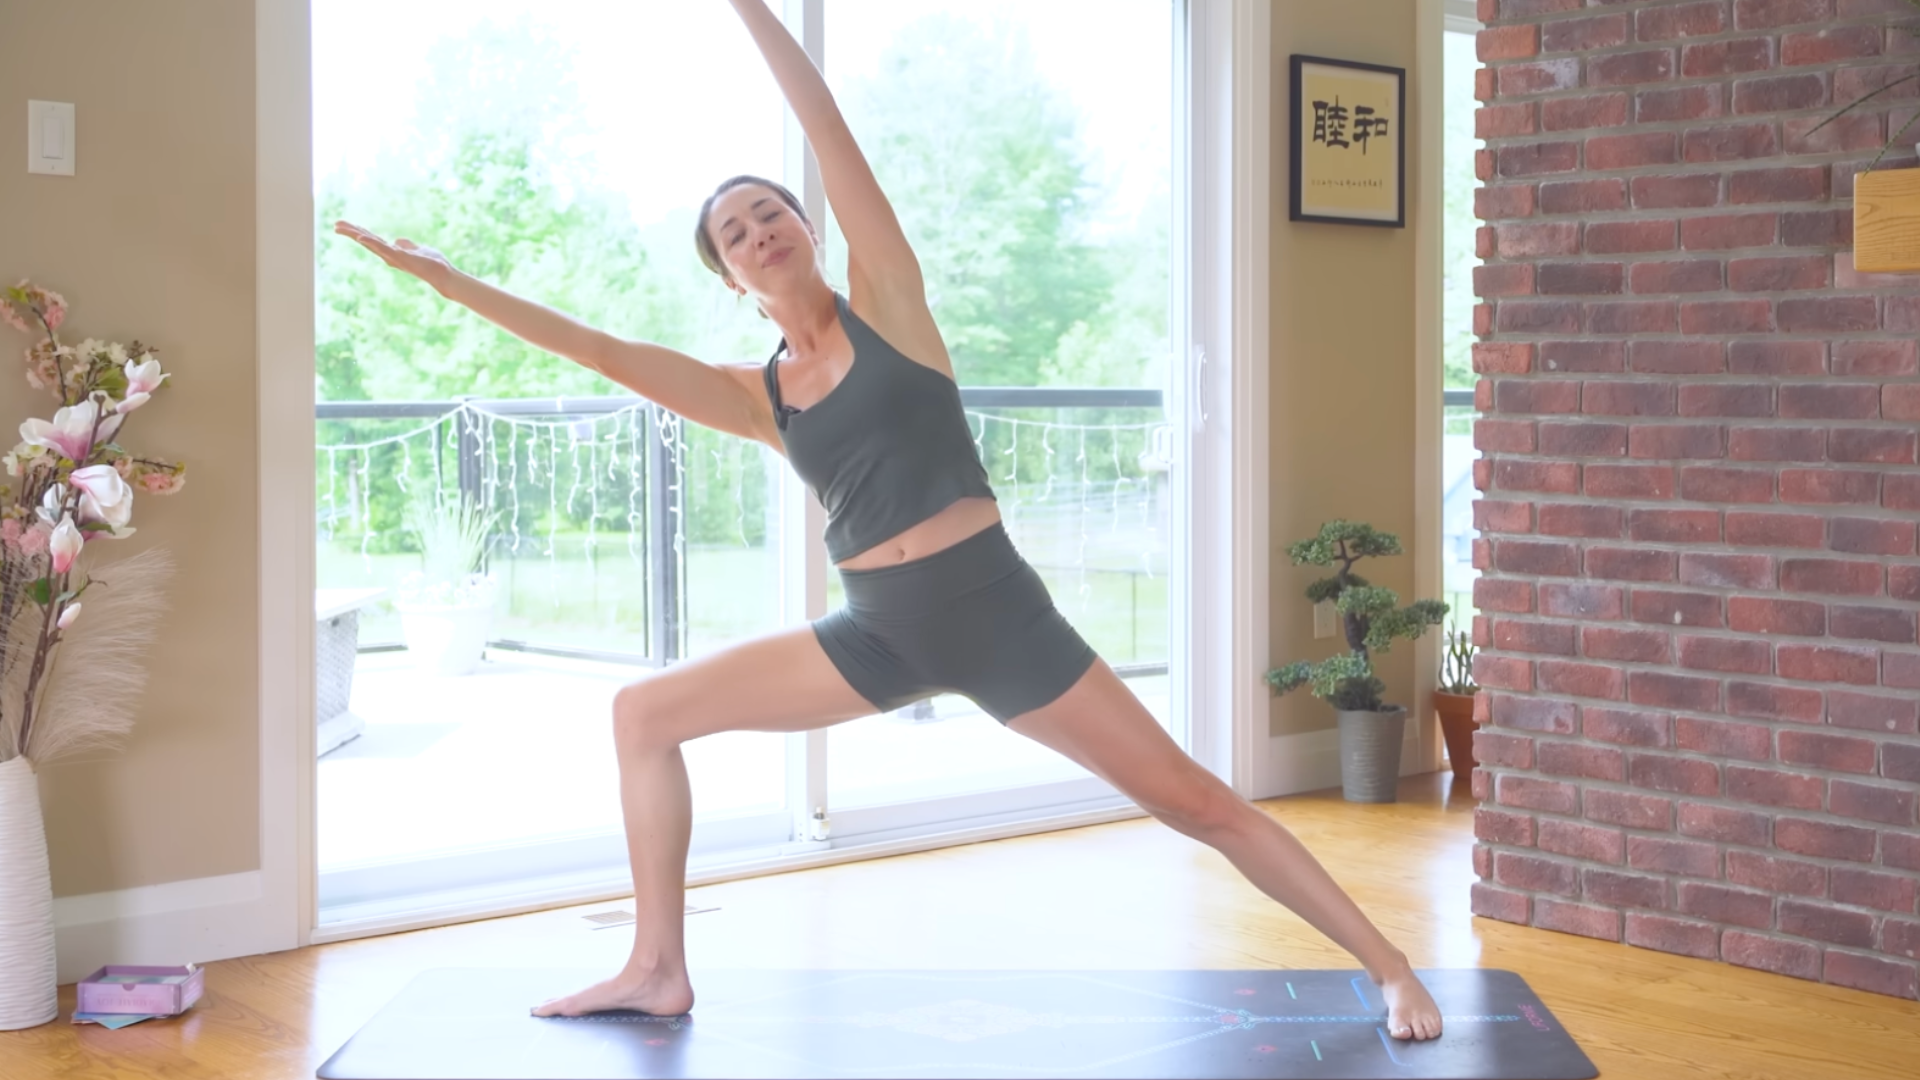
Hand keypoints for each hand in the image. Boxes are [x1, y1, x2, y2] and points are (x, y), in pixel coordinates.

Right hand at [333, 220, 456, 291]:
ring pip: (371, 244)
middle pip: (367, 241)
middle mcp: (389, 256)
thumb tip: (397, 240)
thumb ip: (407, 245)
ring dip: (356, 235)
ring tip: (341, 228)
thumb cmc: (433, 264)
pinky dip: (372, 243)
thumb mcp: (418, 250)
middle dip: (351, 232)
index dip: (358, 232)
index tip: (343, 225)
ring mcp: (394, 258)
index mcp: (392, 252)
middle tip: (335, 224)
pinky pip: (383, 249)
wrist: (444, 274)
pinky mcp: (401, 258)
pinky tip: (361, 237)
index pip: (371, 240)